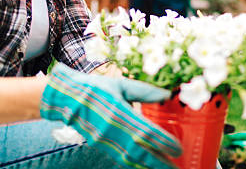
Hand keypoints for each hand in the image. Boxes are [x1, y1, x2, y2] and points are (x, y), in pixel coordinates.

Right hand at [41, 63, 180, 167]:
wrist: (67, 98)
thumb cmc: (96, 88)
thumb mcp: (122, 84)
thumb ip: (145, 91)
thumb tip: (167, 94)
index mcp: (119, 113)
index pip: (145, 132)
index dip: (163, 142)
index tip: (177, 149)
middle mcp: (113, 130)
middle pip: (140, 151)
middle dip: (159, 162)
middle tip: (176, 167)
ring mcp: (106, 141)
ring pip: (131, 159)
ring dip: (149, 166)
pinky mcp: (101, 146)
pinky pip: (121, 159)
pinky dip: (136, 165)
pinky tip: (147, 167)